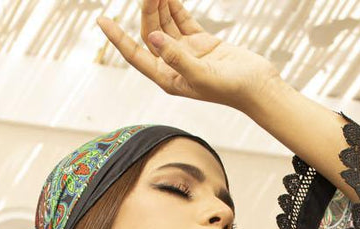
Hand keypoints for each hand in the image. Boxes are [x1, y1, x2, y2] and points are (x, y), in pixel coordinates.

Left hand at [97, 1, 278, 109]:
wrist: (257, 86)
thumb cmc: (230, 89)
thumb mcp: (200, 76)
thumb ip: (176, 58)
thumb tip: (153, 38)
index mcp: (167, 79)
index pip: (135, 54)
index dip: (117, 38)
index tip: (101, 20)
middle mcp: (172, 65)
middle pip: (151, 32)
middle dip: (147, 10)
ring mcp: (186, 52)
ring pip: (165, 23)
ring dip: (160, 4)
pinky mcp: (200, 42)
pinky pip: (181, 19)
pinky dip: (174, 5)